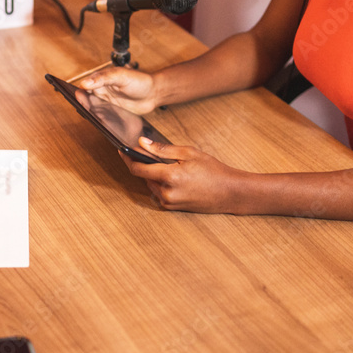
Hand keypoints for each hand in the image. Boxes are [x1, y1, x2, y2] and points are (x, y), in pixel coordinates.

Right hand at [75, 66, 158, 114]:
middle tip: (82, 109)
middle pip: (86, 99)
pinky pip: (102, 117)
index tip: (75, 96)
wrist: (153, 94)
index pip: (85, 86)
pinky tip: (99, 123)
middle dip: (82, 104)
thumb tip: (85, 83)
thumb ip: (103, 78)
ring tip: (89, 117)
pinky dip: (99, 120)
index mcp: (101, 79)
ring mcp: (106, 102)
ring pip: (92, 109)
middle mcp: (101, 91)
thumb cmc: (139, 81)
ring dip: (90, 113)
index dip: (79, 92)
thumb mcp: (121, 76)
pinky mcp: (112, 113)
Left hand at [120, 137, 250, 213]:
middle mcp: (166, 192)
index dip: (128, 158)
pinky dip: (161, 184)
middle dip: (145, 165)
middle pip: (144, 177)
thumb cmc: (213, 171)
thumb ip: (162, 149)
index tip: (122, 150)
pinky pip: (159, 193)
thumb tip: (142, 143)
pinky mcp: (173, 208)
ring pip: (151, 185)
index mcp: (169, 177)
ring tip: (169, 166)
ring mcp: (169, 202)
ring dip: (153, 175)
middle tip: (151, 153)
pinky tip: (175, 178)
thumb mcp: (189, 153)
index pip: (138, 168)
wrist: (230, 193)